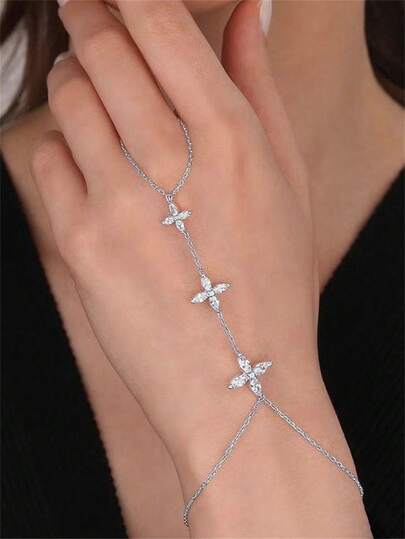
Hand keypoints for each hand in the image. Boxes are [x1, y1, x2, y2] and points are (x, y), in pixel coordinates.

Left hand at [32, 0, 317, 451]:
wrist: (237, 379)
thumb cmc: (270, 285)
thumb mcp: (287, 181)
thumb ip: (260, 87)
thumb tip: (248, 13)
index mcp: (231, 136)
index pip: (158, 22)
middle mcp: (170, 159)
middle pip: (100, 47)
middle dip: (89, 21)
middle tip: (89, 21)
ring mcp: (118, 200)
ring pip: (68, 95)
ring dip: (76, 81)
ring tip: (96, 98)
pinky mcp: (79, 241)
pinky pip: (48, 159)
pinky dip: (64, 150)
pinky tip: (95, 172)